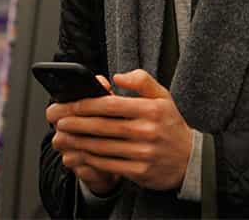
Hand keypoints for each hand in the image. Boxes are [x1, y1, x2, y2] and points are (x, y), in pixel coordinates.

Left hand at [52, 69, 193, 191]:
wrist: (192, 160)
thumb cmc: (171, 125)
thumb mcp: (163, 97)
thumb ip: (141, 80)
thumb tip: (115, 76)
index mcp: (150, 110)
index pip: (110, 105)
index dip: (85, 104)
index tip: (68, 104)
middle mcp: (147, 131)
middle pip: (102, 126)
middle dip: (74, 123)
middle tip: (56, 120)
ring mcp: (143, 153)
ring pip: (102, 146)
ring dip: (77, 141)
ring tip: (61, 136)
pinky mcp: (140, 172)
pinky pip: (108, 165)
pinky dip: (90, 159)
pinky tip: (78, 153)